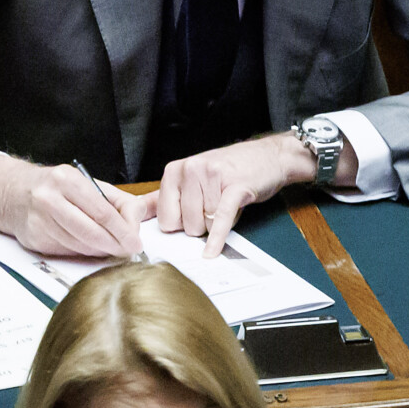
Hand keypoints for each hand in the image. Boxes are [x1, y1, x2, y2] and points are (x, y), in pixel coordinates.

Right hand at [0, 156, 146, 257]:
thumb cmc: (59, 189)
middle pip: (89, 231)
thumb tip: (137, 222)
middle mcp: (49, 198)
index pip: (101, 212)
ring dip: (99, 251)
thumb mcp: (89, 185)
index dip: (122, 231)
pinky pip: (66, 251)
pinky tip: (89, 248)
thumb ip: (119, 202)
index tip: (135, 242)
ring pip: (78, 245)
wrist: (15, 193)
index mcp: (67, 180)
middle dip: (113, 245)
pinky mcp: (33, 238)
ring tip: (111, 248)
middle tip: (128, 251)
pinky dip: (82, 252)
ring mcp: (38, 220)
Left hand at [154, 133, 315, 256]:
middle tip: (214, 209)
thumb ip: (169, 196)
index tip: (190, 218)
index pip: (164, 218)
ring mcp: (213, 177)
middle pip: (184, 224)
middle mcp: (191, 170)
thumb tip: (139, 216)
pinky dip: (216, 238)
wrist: (269, 156)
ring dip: (217, 224)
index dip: (180, 225)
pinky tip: (212, 251)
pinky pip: (220, 219)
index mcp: (176, 170)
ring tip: (226, 205)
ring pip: (204, 224)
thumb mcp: (195, 177)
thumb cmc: (230, 170)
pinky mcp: (235, 187)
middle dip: (200, 226)